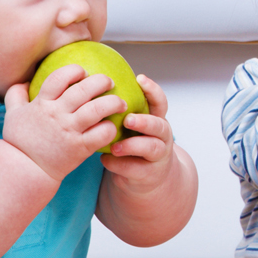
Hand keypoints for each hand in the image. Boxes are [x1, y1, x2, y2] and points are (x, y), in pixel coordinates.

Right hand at [3, 65, 124, 180]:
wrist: (25, 170)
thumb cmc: (20, 141)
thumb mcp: (13, 114)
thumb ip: (15, 95)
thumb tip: (23, 81)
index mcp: (42, 104)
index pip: (60, 78)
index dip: (74, 71)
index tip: (83, 72)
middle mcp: (57, 115)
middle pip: (84, 90)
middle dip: (101, 81)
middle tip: (109, 83)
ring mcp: (70, 131)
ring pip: (97, 109)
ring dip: (113, 102)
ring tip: (120, 103)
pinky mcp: (80, 148)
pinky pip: (102, 134)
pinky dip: (111, 128)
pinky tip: (112, 127)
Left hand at [101, 74, 176, 188]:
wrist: (147, 178)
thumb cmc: (134, 146)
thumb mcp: (134, 128)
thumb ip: (124, 113)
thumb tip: (95, 88)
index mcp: (156, 121)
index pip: (160, 103)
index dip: (153, 90)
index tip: (139, 79)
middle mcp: (162, 137)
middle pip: (160, 126)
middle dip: (145, 121)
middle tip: (128, 120)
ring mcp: (158, 156)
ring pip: (152, 148)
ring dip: (133, 146)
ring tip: (115, 147)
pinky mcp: (149, 174)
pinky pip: (135, 168)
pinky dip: (118, 164)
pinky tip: (105, 160)